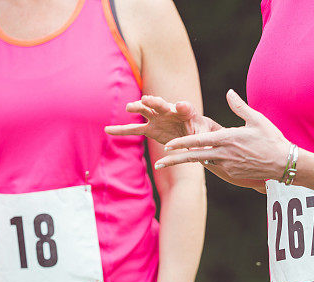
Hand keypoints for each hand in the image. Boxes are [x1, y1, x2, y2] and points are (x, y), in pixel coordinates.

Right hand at [105, 95, 220, 144]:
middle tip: (147, 100)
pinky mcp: (150, 128)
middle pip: (161, 104)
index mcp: (186, 112)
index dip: (183, 107)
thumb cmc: (201, 132)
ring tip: (129, 108)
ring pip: (145, 111)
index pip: (185, 107)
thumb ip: (202, 139)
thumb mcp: (204, 136)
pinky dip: (121, 130)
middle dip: (154, 102)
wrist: (193, 131)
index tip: (182, 106)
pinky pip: (134, 129)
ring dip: (137, 108)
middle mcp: (170, 111)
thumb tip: (205, 149)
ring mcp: (157, 118)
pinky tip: (108, 129)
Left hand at [154, 90, 290, 184]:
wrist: (284, 163)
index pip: (198, 142)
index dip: (181, 144)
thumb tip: (229, 92)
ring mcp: (228, 167)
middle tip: (158, 163)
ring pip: (205, 162)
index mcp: (227, 139)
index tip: (167, 146)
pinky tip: (208, 160)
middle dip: (174, 161)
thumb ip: (239, 106)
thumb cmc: (271, 139)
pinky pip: (218, 167)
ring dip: (192, 160)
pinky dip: (211, 163)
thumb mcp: (256, 119)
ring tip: (175, 160)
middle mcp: (224, 154)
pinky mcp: (233, 174)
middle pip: (194, 158)